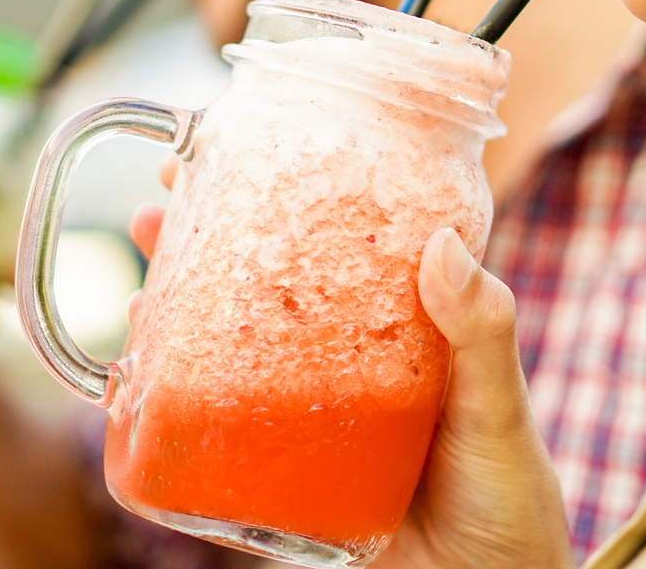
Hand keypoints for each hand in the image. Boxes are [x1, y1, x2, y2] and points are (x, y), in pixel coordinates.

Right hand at [126, 164, 569, 568]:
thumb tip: (445, 245)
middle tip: (156, 207)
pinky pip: (220, 435)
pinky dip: (176, 407)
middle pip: (263, 284)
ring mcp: (310, 414)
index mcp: (400, 323)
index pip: (334, 237)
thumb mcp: (498, 408)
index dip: (282, 191)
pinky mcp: (284, 474)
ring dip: (177, 314)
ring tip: (136, 290)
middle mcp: (346, 357)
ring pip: (230, 349)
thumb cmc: (511, 496)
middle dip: (204, 241)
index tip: (232, 150)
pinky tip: (135, 390)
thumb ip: (481, 332)